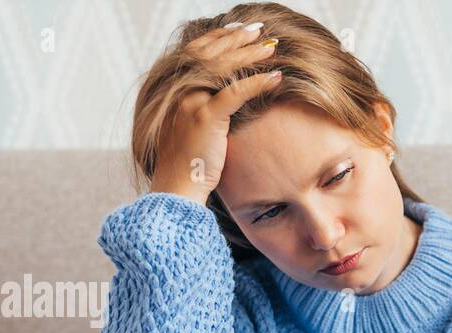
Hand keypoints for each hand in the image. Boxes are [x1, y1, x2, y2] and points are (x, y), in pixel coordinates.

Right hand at [148, 23, 282, 203]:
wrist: (177, 183)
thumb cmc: (189, 160)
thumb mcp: (192, 125)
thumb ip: (204, 104)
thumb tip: (226, 94)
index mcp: (177, 88)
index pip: (198, 51)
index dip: (219, 38)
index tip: (240, 30)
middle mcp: (182, 90)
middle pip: (212, 53)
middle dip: (238, 39)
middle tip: (261, 32)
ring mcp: (192, 102)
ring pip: (224, 67)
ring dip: (250, 55)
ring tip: (271, 49)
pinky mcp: (206, 117)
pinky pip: (236, 93)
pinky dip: (257, 83)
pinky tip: (275, 77)